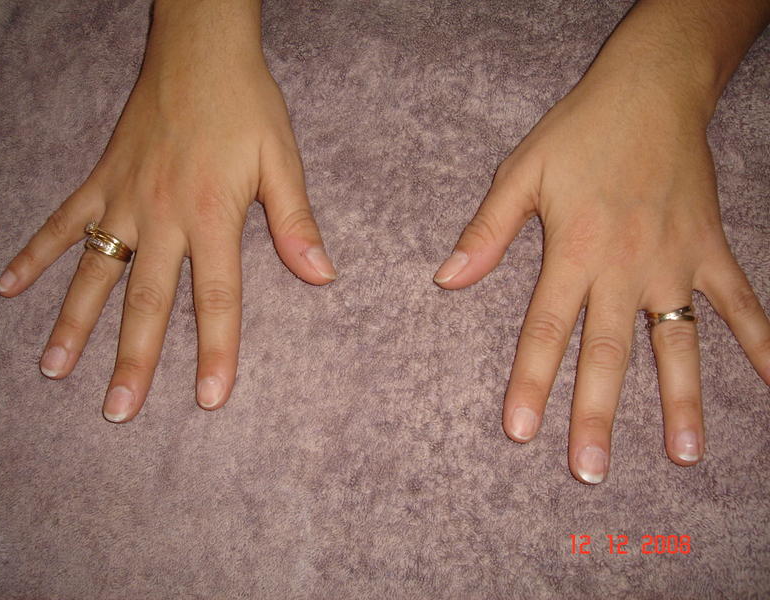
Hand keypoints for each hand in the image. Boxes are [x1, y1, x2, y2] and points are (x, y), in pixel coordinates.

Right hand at [0, 5, 335, 421]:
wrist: (200, 50)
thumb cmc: (246, 106)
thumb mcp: (282, 161)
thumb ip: (296, 223)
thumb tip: (322, 277)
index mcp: (212, 216)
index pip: (217, 299)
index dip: (218, 351)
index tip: (211, 400)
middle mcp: (162, 216)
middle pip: (147, 301)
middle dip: (134, 359)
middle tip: (119, 410)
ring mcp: (124, 199)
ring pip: (95, 272)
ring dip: (74, 324)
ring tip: (55, 370)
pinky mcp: (101, 180)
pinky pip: (63, 223)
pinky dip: (36, 254)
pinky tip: (8, 286)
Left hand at [434, 78, 769, 483]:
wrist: (649, 92)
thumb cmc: (579, 133)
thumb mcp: (520, 173)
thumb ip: (486, 233)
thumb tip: (447, 280)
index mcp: (573, 252)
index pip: (546, 331)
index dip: (531, 383)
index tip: (522, 433)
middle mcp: (624, 267)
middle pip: (608, 353)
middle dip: (596, 414)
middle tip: (590, 471)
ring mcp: (673, 261)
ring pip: (677, 342)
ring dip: (682, 399)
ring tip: (684, 454)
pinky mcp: (708, 249)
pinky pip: (740, 300)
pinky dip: (760, 338)